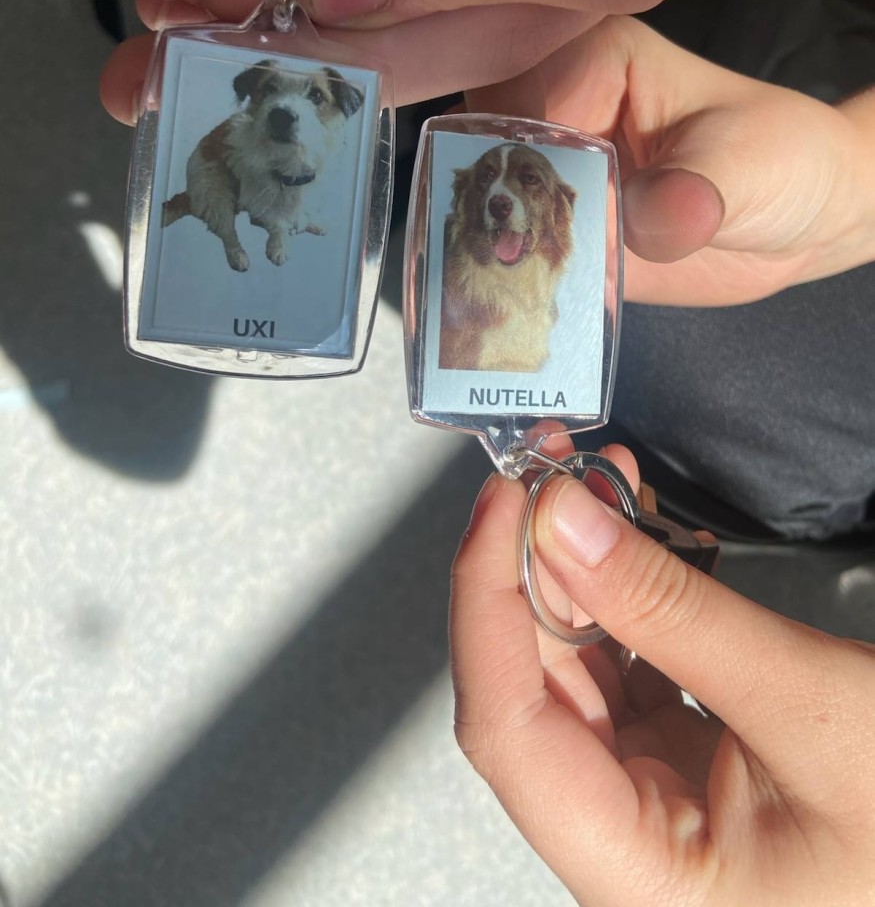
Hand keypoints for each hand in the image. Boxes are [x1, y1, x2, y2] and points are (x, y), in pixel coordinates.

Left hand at [451, 441, 874, 906]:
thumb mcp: (804, 704)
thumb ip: (671, 611)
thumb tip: (564, 522)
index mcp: (637, 875)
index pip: (506, 730)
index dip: (487, 603)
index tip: (503, 505)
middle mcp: (624, 843)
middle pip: (531, 692)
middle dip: (531, 569)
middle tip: (551, 475)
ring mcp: (648, 804)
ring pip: (572, 675)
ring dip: (575, 575)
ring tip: (593, 489)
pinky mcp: (676, 764)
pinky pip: (621, 672)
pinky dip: (621, 601)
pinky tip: (627, 542)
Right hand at [466, 16, 874, 304]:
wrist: (794, 219)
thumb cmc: (779, 161)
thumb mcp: (750, 167)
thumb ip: (695, 192)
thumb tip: (649, 218)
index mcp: (592, 57)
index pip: (513, 96)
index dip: (513, 154)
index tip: (537, 205)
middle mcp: (554, 102)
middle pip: (475, 144)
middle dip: (483, 200)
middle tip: (508, 245)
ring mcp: (544, 163)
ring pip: (475, 195)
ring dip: (481, 238)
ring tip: (507, 267)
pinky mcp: (546, 216)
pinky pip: (498, 240)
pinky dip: (497, 266)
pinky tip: (510, 286)